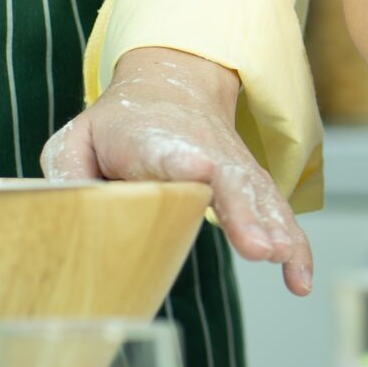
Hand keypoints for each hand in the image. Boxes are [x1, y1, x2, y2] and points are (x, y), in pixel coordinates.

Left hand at [41, 47, 314, 296]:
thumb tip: (68, 216)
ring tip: (283, 261)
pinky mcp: (249, 185)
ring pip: (259, 199)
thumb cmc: (118, 125)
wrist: (173, 87)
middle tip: (259, 247)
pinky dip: (292, 244)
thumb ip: (67, 175)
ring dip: (274, 230)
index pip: (170, 151)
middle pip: (229, 182)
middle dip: (245, 214)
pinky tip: (300, 279)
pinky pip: (276, 213)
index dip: (185, 163)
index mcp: (152, 140)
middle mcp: (202, 152)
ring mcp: (232, 168)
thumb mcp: (76, 140)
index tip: (201, 171)